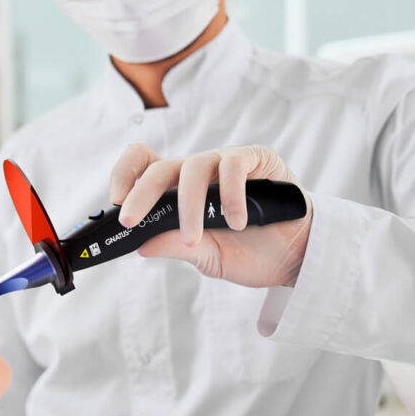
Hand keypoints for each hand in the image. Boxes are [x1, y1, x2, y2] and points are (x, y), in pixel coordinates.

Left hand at [109, 144, 313, 287]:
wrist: (298, 257)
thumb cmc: (252, 252)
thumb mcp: (207, 256)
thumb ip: (175, 247)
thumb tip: (140, 245)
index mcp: (180, 191)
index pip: (144, 165)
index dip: (125, 175)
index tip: (116, 201)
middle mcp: (199, 172)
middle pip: (160, 168)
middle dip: (140, 194)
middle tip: (130, 221)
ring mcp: (226, 163)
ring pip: (194, 167)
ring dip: (188, 206)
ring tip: (193, 238)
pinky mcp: (256, 158)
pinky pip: (234, 165)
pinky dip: (230, 196)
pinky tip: (238, 222)